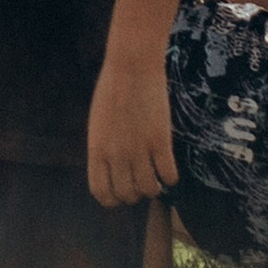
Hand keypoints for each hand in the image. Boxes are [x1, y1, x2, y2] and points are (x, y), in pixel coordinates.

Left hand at [86, 52, 177, 207]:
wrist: (132, 67)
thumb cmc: (113, 91)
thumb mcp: (99, 124)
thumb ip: (103, 149)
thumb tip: (112, 170)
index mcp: (97, 150)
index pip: (101, 191)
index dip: (111, 199)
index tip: (119, 195)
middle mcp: (116, 154)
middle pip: (127, 194)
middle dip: (134, 194)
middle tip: (140, 183)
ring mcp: (139, 149)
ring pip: (149, 189)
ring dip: (153, 188)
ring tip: (155, 178)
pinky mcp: (161, 141)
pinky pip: (169, 175)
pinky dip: (170, 178)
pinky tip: (169, 169)